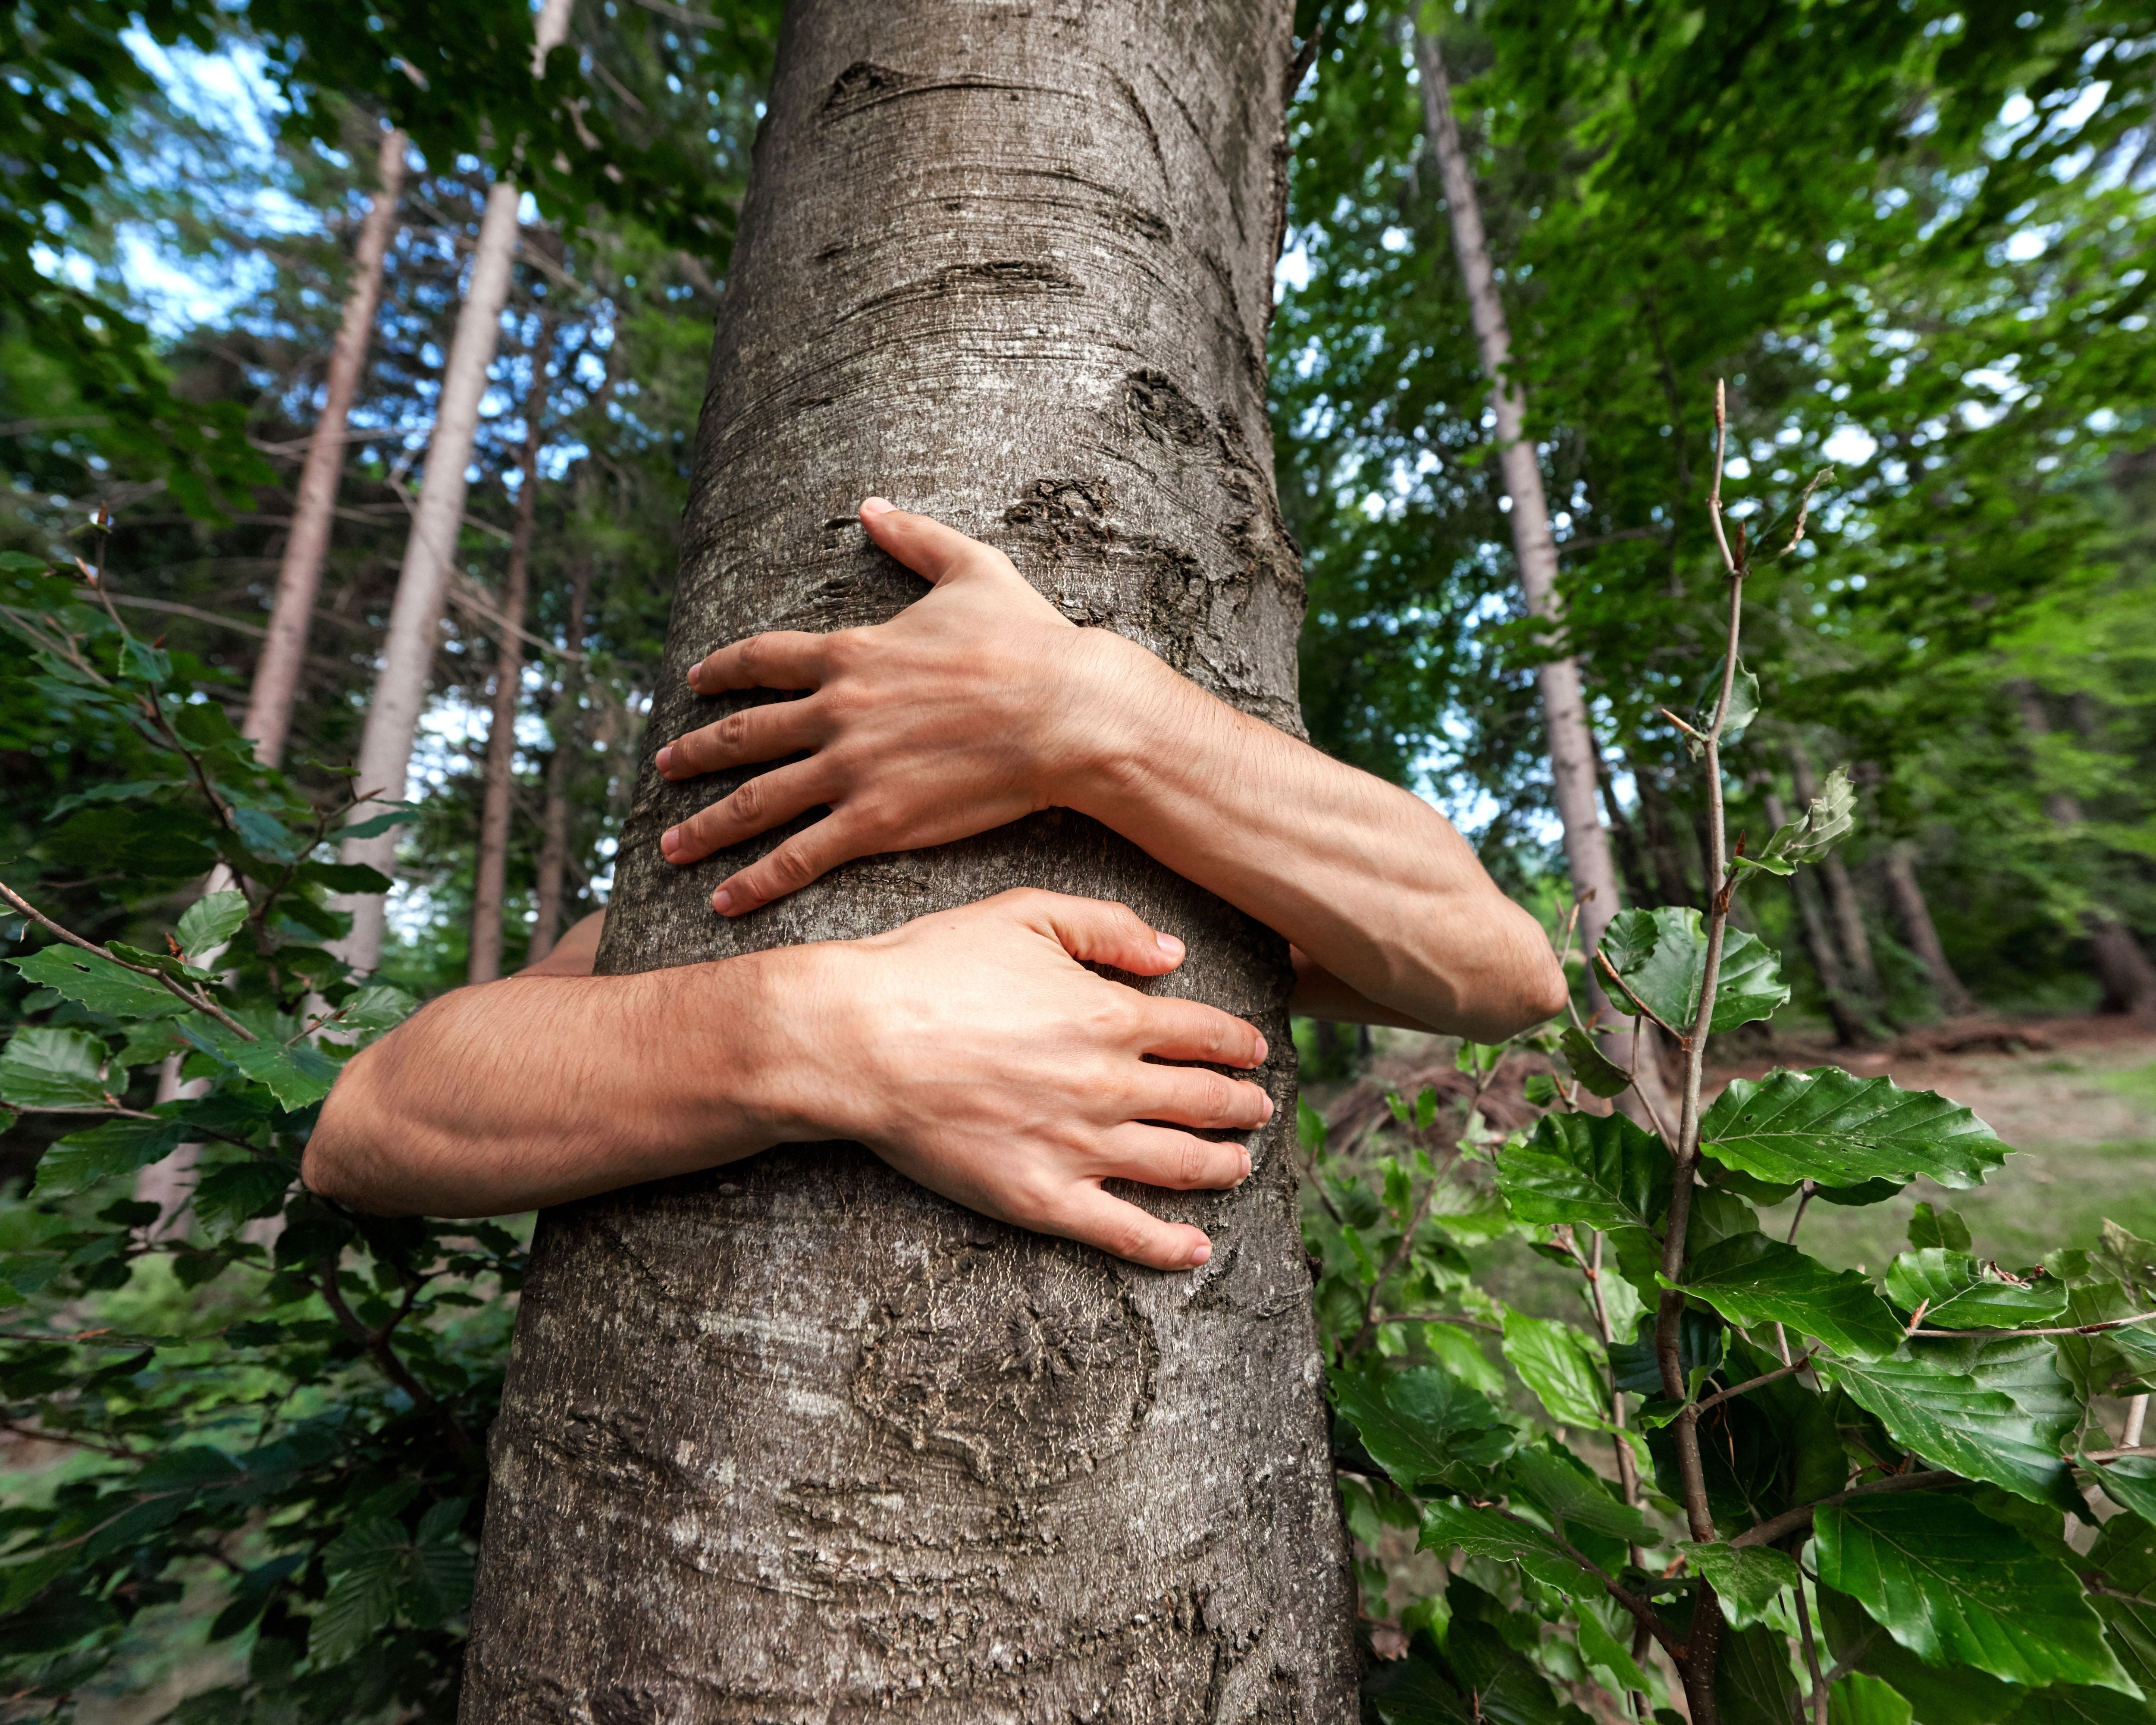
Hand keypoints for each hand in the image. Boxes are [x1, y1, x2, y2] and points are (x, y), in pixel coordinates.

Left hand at [656, 497, 1165, 914]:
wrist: (1067, 711)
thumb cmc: (1030, 640)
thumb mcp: (972, 568)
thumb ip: (915, 537)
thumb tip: (871, 505)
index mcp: (852, 653)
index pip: (762, 660)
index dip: (722, 671)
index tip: (694, 683)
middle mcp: (837, 711)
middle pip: (743, 735)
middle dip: (695, 753)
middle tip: (660, 768)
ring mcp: (851, 769)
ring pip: (756, 801)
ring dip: (707, 826)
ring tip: (669, 846)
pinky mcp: (876, 820)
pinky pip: (800, 856)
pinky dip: (757, 880)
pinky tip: (724, 900)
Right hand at [778, 890, 1269, 1270]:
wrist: (857, 1040)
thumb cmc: (931, 968)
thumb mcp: (1024, 913)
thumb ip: (1108, 927)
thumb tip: (1173, 954)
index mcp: (1111, 1015)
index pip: (1205, 1034)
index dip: (1240, 1043)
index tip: (1256, 1050)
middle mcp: (1110, 1085)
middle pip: (1205, 1102)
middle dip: (1243, 1105)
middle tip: (1260, 1109)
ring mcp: (1080, 1148)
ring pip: (1181, 1166)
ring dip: (1224, 1166)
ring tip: (1241, 1165)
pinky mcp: (1042, 1198)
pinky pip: (1124, 1232)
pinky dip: (1170, 1246)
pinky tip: (1197, 1249)